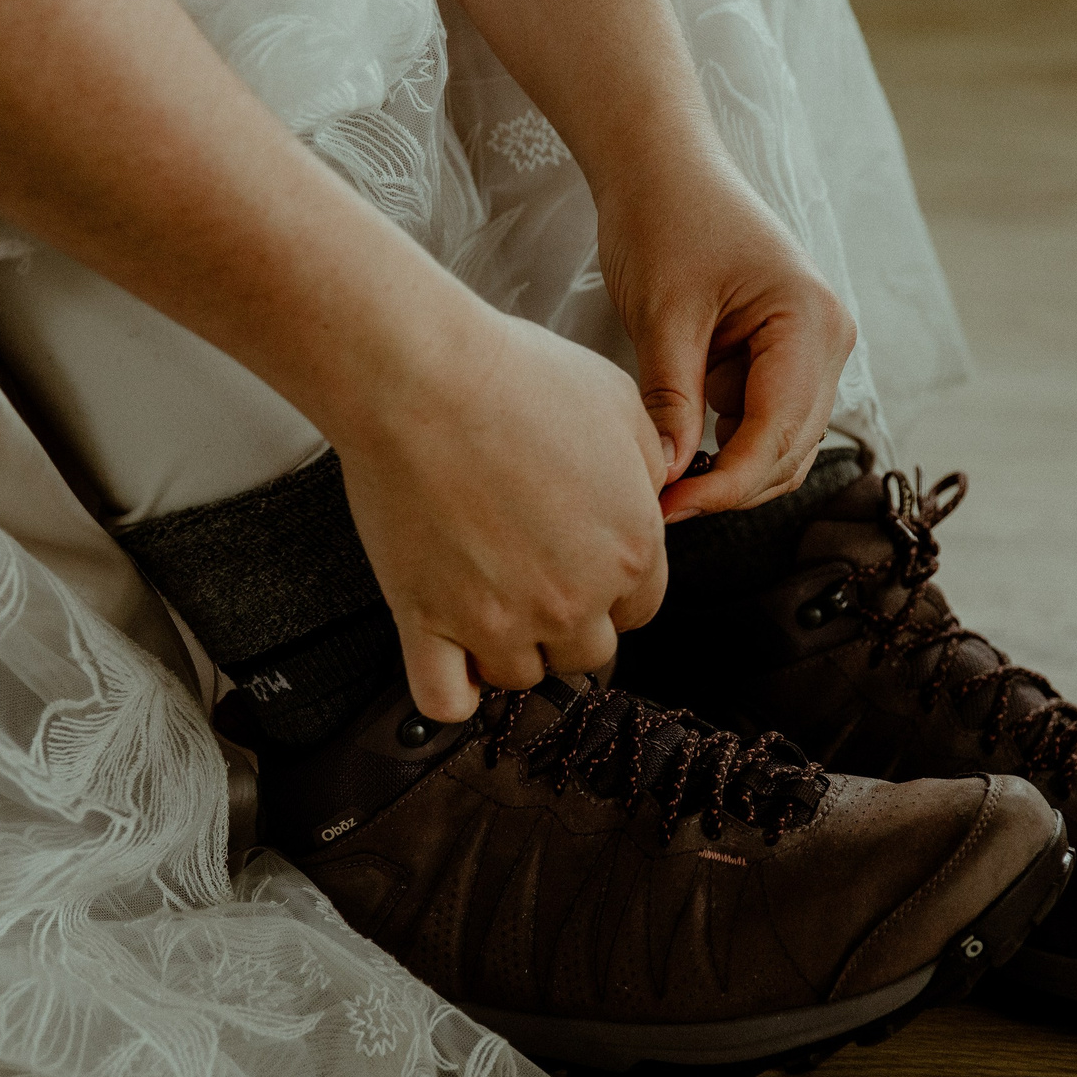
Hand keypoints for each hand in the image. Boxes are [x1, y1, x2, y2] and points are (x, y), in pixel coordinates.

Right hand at [332, 308, 673, 721]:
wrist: (422, 378)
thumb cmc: (516, 376)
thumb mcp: (620, 401)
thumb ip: (648, 463)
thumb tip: (653, 493)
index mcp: (630, 548)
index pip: (640, 609)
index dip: (613, 587)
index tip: (584, 566)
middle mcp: (574, 598)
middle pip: (587, 652)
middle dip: (567, 622)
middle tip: (532, 578)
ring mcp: (501, 620)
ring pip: (521, 676)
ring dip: (509, 649)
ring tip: (485, 603)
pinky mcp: (430, 624)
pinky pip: (447, 700)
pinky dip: (453, 693)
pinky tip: (452, 662)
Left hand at [595, 151, 857, 522]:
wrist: (663, 169)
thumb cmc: (664, 220)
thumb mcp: (662, 316)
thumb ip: (673, 400)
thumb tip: (671, 478)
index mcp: (810, 321)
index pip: (777, 434)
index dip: (724, 484)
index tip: (667, 508)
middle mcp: (830, 339)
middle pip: (790, 449)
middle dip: (729, 485)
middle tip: (657, 508)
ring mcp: (815, 349)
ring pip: (782, 444)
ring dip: (731, 468)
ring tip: (664, 480)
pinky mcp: (788, 355)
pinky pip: (767, 420)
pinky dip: (729, 443)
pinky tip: (682, 443)